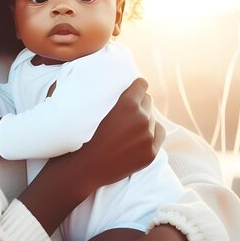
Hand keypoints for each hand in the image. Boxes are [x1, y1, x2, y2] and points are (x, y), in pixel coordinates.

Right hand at [19, 79, 162, 235]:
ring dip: (144, 120)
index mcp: (127, 103)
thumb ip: (103, 92)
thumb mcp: (90, 107)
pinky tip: (140, 136)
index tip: (133, 89)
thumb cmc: (81, 135)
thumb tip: (99, 73)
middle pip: (148, 101)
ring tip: (130, 127)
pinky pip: (159, 134)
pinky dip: (151, 134)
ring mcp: (147, 136)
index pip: (142, 85)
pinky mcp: (150, 153)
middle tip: (127, 111)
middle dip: (139, 104)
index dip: (136, 86)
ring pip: (153, 119)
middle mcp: (141, 118)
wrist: (83, 167)